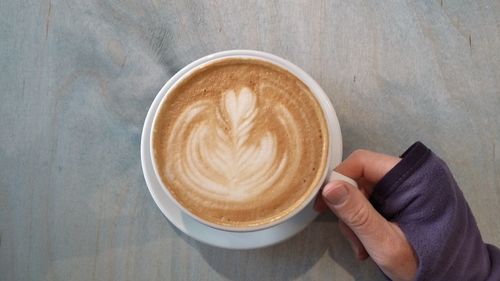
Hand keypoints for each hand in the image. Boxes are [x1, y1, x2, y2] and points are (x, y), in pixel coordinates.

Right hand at [315, 150, 417, 280]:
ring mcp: (410, 187)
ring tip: (362, 247)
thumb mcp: (386, 242)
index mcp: (413, 176)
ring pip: (365, 192)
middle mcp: (412, 174)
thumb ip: (358, 214)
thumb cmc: (426, 263)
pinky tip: (369, 244)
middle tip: (350, 237)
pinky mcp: (407, 199)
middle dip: (349, 209)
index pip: (362, 161)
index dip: (338, 180)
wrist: (456, 279)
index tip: (324, 205)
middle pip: (361, 178)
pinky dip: (366, 222)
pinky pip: (375, 202)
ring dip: (356, 220)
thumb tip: (329, 186)